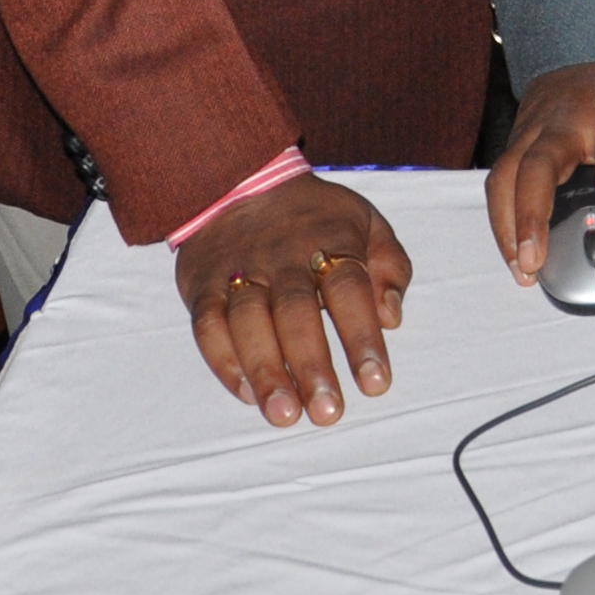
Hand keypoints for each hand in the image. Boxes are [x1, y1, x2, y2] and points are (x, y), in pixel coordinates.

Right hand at [173, 170, 410, 428]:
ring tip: (285, 415)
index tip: (376, 383)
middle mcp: (282, 258)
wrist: (237, 178)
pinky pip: (208, 326)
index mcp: (329, 240)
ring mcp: (238, 270)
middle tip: (328, 413)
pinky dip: (224, 362)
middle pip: (296, 313)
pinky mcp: (202, 285)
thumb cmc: (315, 216)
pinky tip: (247, 394)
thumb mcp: (366, 221)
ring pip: (249, 323)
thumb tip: (392, 316)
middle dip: (313, 365)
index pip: (350, 291)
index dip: (362, 337)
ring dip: (266, 372)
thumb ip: (389, 266)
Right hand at [488, 62, 594, 289]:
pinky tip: (513, 249)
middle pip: (538, 167)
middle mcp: (566, 122)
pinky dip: (500, 218)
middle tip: (535, 262)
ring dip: (507, 226)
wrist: (592, 51)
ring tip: (521, 268)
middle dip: (531, 217)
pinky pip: (497, 180)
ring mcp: (532, 128)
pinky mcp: (514, 138)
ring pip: (504, 175)